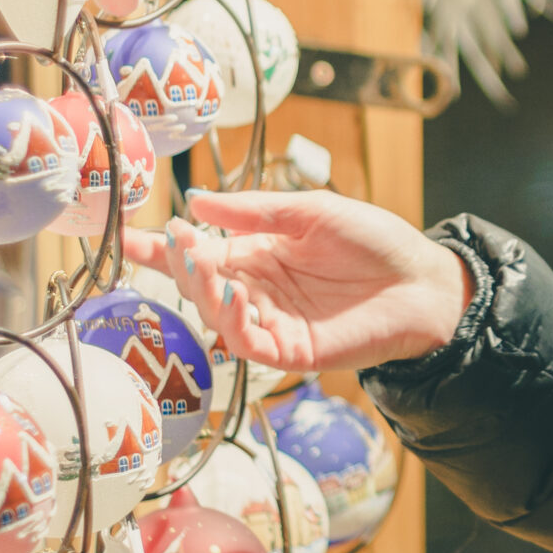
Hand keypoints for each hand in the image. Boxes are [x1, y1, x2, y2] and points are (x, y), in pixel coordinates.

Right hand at [120, 190, 472, 374]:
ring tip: (201, 260)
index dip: (164, 246)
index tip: (128, 235)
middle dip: (176, 264)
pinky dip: (234, 320)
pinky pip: (249, 342)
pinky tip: (237, 294)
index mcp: (258, 253)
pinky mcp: (292, 351)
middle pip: (200, 284)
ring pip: (217, 315)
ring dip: (203, 290)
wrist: (424, 282)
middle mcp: (258, 290)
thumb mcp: (313, 212)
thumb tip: (197, 201)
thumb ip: (256, 211)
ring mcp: (273, 322)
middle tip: (167, 242)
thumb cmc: (376, 242)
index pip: (200, 251)